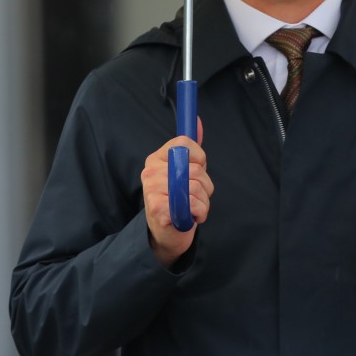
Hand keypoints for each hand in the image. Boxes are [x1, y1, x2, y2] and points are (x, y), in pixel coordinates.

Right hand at [141, 117, 212, 267]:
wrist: (166, 234)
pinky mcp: (158, 209)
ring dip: (203, 202)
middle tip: (194, 195)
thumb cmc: (176, 200)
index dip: (199, 158)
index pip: (184, 144)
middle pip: (195, 169)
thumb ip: (190, 150)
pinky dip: (199, 212)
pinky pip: (193, 203)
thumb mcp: (182, 172)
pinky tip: (191, 216)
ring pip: (197, 187)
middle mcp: (151, 172)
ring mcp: (152, 190)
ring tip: (192, 207)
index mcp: (156, 159)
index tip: (196, 171)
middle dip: (204, 186)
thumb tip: (198, 122)